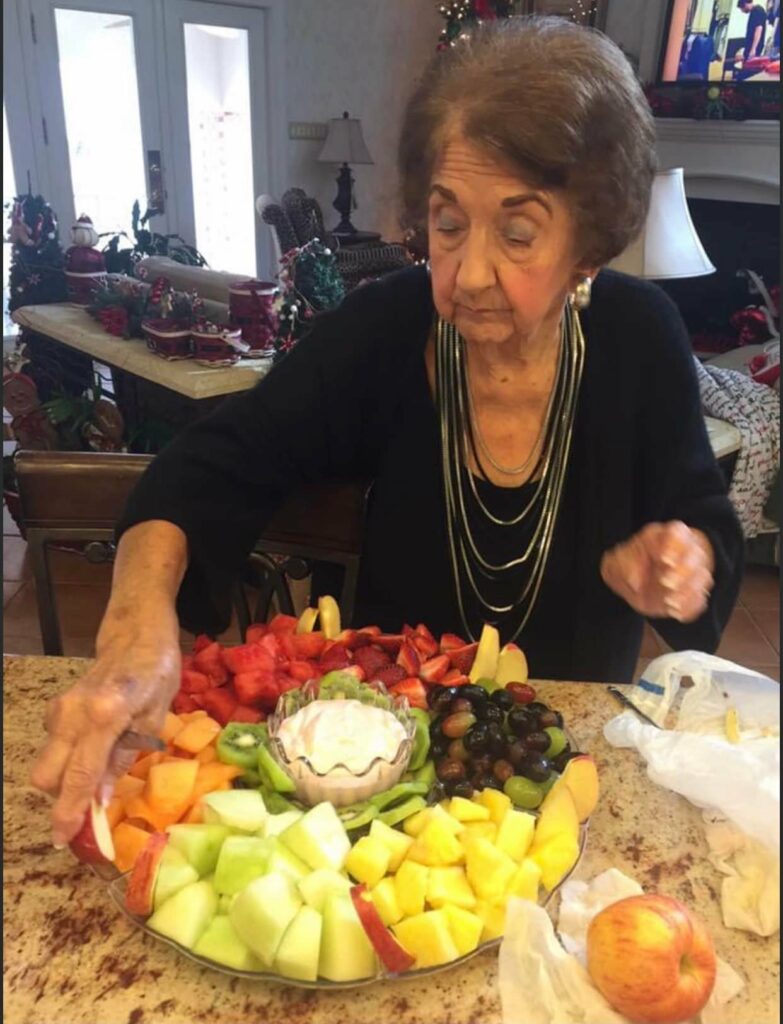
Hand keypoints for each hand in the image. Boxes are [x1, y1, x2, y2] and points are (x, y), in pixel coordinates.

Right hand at [30, 613, 180, 847]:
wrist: (137, 633)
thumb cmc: (157, 672)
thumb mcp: (155, 717)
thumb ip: (125, 757)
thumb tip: (101, 800)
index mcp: (103, 716)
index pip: (79, 776)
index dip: (70, 812)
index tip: (64, 839)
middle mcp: (72, 714)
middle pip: (47, 776)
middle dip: (62, 799)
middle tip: (89, 812)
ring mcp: (60, 709)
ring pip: (46, 762)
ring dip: (65, 781)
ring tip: (97, 781)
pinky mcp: (57, 707)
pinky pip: (53, 745)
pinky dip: (66, 760)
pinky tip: (94, 753)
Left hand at [600, 521, 714, 622]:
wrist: (634, 584)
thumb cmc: (628, 565)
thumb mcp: (615, 562)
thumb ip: (622, 565)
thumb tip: (635, 580)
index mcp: (663, 536)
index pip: (678, 532)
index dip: (675, 545)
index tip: (665, 559)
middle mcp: (683, 551)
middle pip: (695, 555)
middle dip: (683, 571)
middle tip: (666, 583)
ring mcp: (693, 572)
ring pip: (702, 577)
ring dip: (688, 591)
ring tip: (669, 602)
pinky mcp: (694, 593)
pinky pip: (700, 600)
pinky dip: (690, 607)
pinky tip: (675, 612)